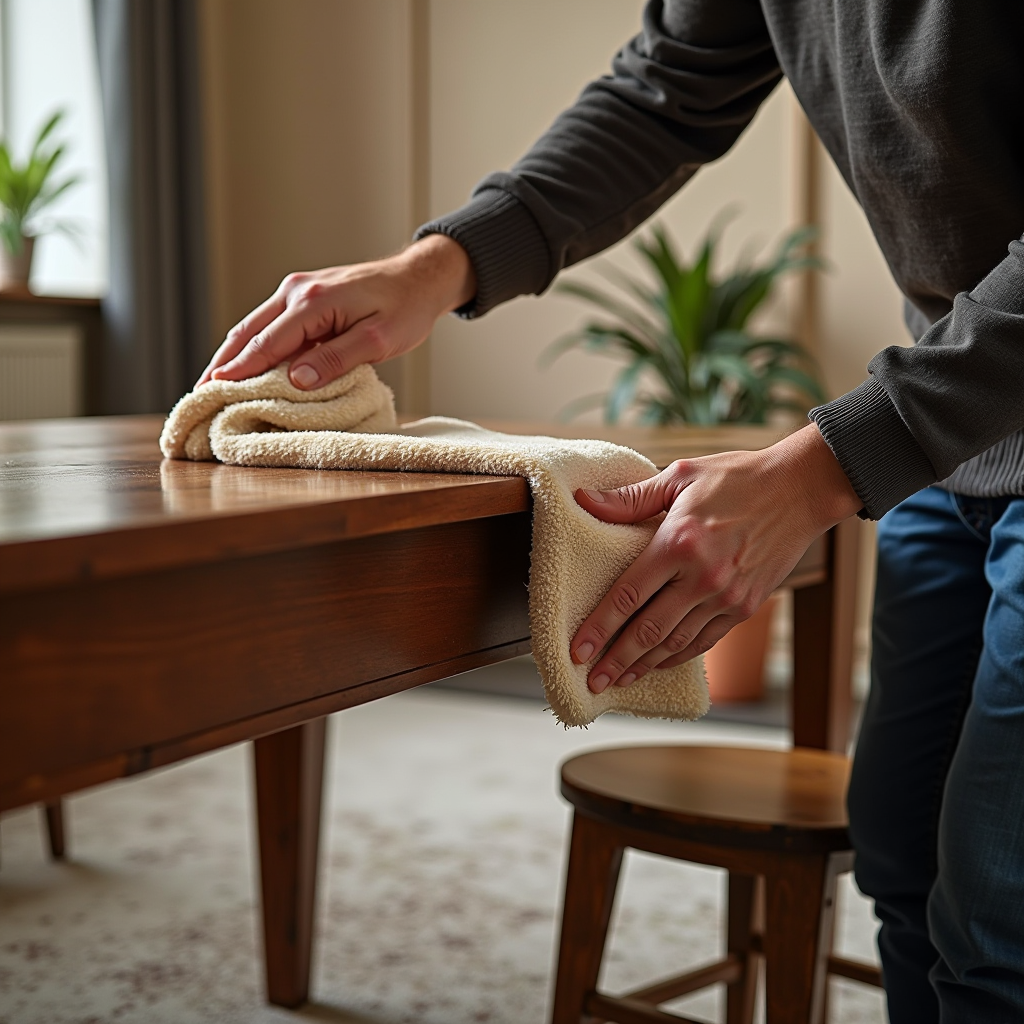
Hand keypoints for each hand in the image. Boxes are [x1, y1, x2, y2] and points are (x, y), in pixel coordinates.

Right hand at [196, 234, 475, 388]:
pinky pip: (269, 324)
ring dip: (231, 355)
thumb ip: (337, 359)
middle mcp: (298, 291)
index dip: (239, 371)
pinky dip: (251, 345)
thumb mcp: (379, 340)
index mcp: (314, 302)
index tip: (212, 393)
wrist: (419, 277)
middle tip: (198, 395)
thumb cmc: (406, 308)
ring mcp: (297, 291)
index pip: (267, 343)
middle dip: (222, 365)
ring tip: (209, 384)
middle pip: (248, 333)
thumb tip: (296, 379)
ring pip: (253, 327)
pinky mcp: (303, 296)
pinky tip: (241, 365)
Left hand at [570, 424, 861, 692]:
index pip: (628, 594)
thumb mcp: (680, 475)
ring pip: (676, 642)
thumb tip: (584, 500)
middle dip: (616, 659)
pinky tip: (657, 663)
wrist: (801, 488)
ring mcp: (727, 596)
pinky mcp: (746, 606)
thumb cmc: (737, 477)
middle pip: (649, 629)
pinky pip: (705, 640)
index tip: (577, 649)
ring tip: (618, 679)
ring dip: (644, 664)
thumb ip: (630, 497)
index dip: (600, 627)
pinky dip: (678, 656)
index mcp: (679, 542)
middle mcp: (703, 576)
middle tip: (592, 680)